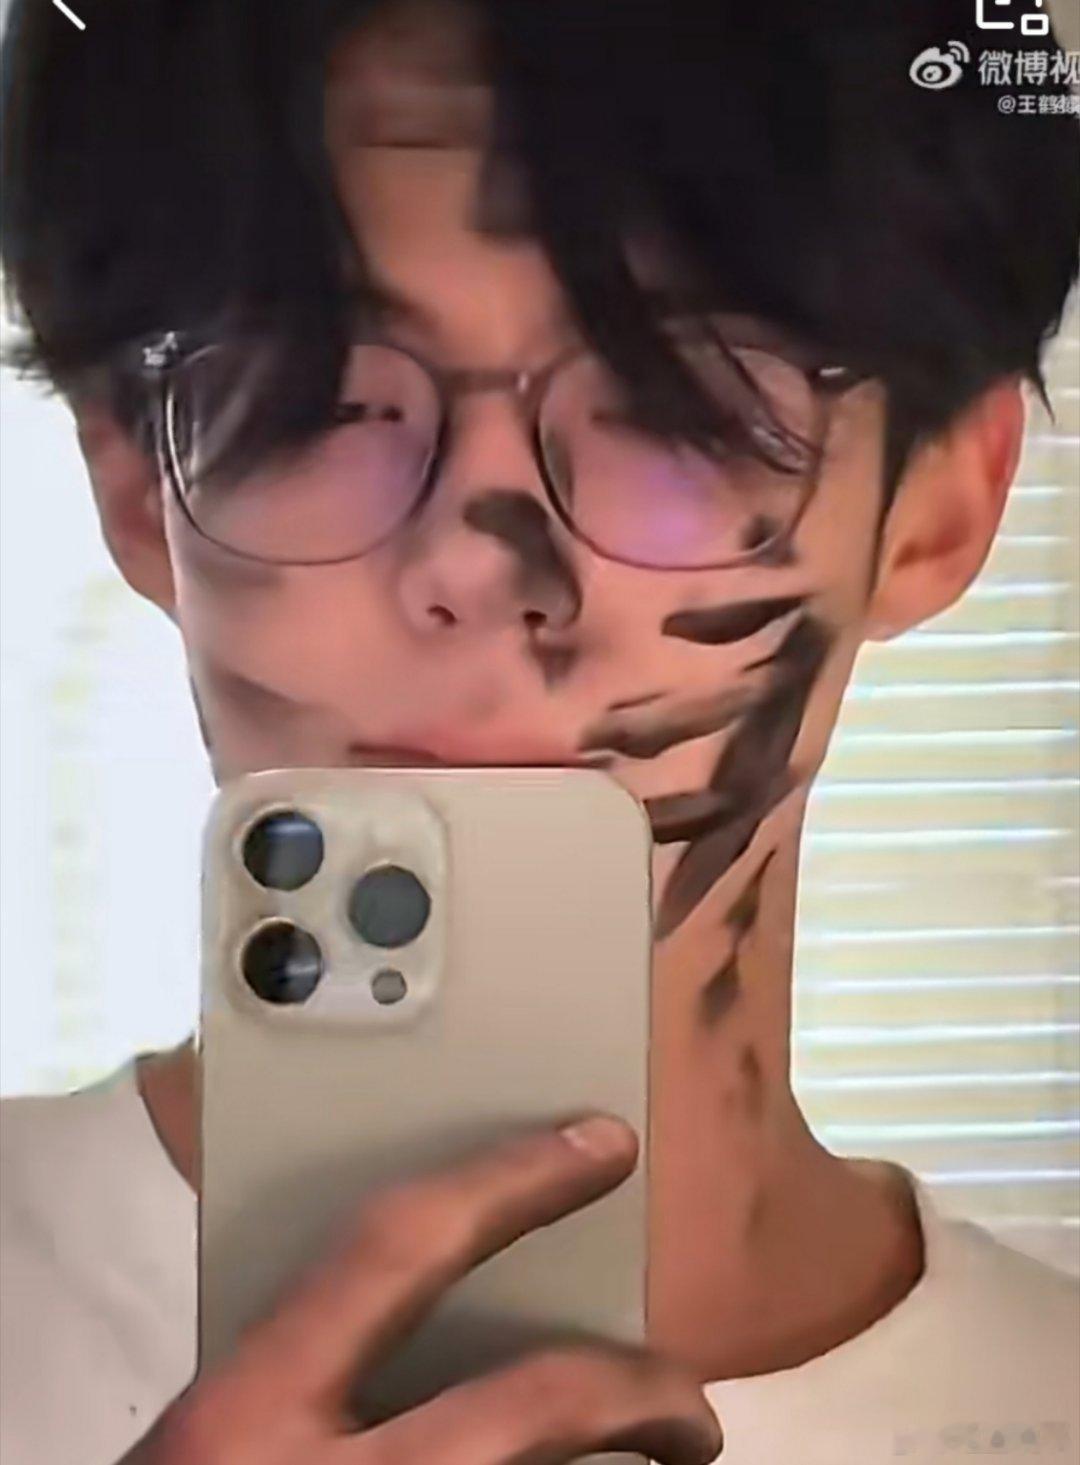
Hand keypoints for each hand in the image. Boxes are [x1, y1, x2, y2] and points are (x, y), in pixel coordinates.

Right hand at [121, 1115, 722, 1463]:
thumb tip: (432, 1301)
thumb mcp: (213, 1435)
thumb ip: (306, 1363)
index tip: (604, 1143)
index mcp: (247, 1413)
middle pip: (537, 1408)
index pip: (399, 1249)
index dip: (513, 1181)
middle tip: (688, 1403)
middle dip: (640, 1389)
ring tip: (670, 1460)